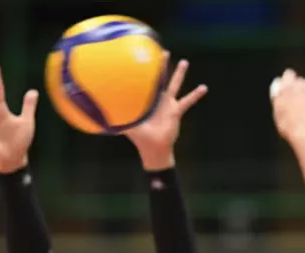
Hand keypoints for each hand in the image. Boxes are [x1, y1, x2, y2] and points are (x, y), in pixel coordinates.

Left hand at [125, 56, 207, 170]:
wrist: (154, 149)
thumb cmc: (140, 139)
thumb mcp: (128, 126)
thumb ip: (116, 120)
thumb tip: (100, 121)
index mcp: (145, 102)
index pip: (143, 83)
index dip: (143, 72)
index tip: (142, 58)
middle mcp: (156, 100)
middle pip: (159, 78)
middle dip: (161, 66)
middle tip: (163, 51)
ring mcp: (167, 105)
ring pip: (174, 85)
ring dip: (179, 74)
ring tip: (184, 62)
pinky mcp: (176, 112)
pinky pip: (187, 101)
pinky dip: (195, 95)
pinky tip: (204, 88)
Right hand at [270, 68, 304, 147]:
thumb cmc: (289, 128)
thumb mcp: (278, 116)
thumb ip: (279, 102)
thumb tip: (280, 97)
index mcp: (284, 91)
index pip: (286, 77)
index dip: (287, 81)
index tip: (287, 86)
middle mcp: (297, 88)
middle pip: (298, 79)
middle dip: (298, 85)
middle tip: (298, 95)